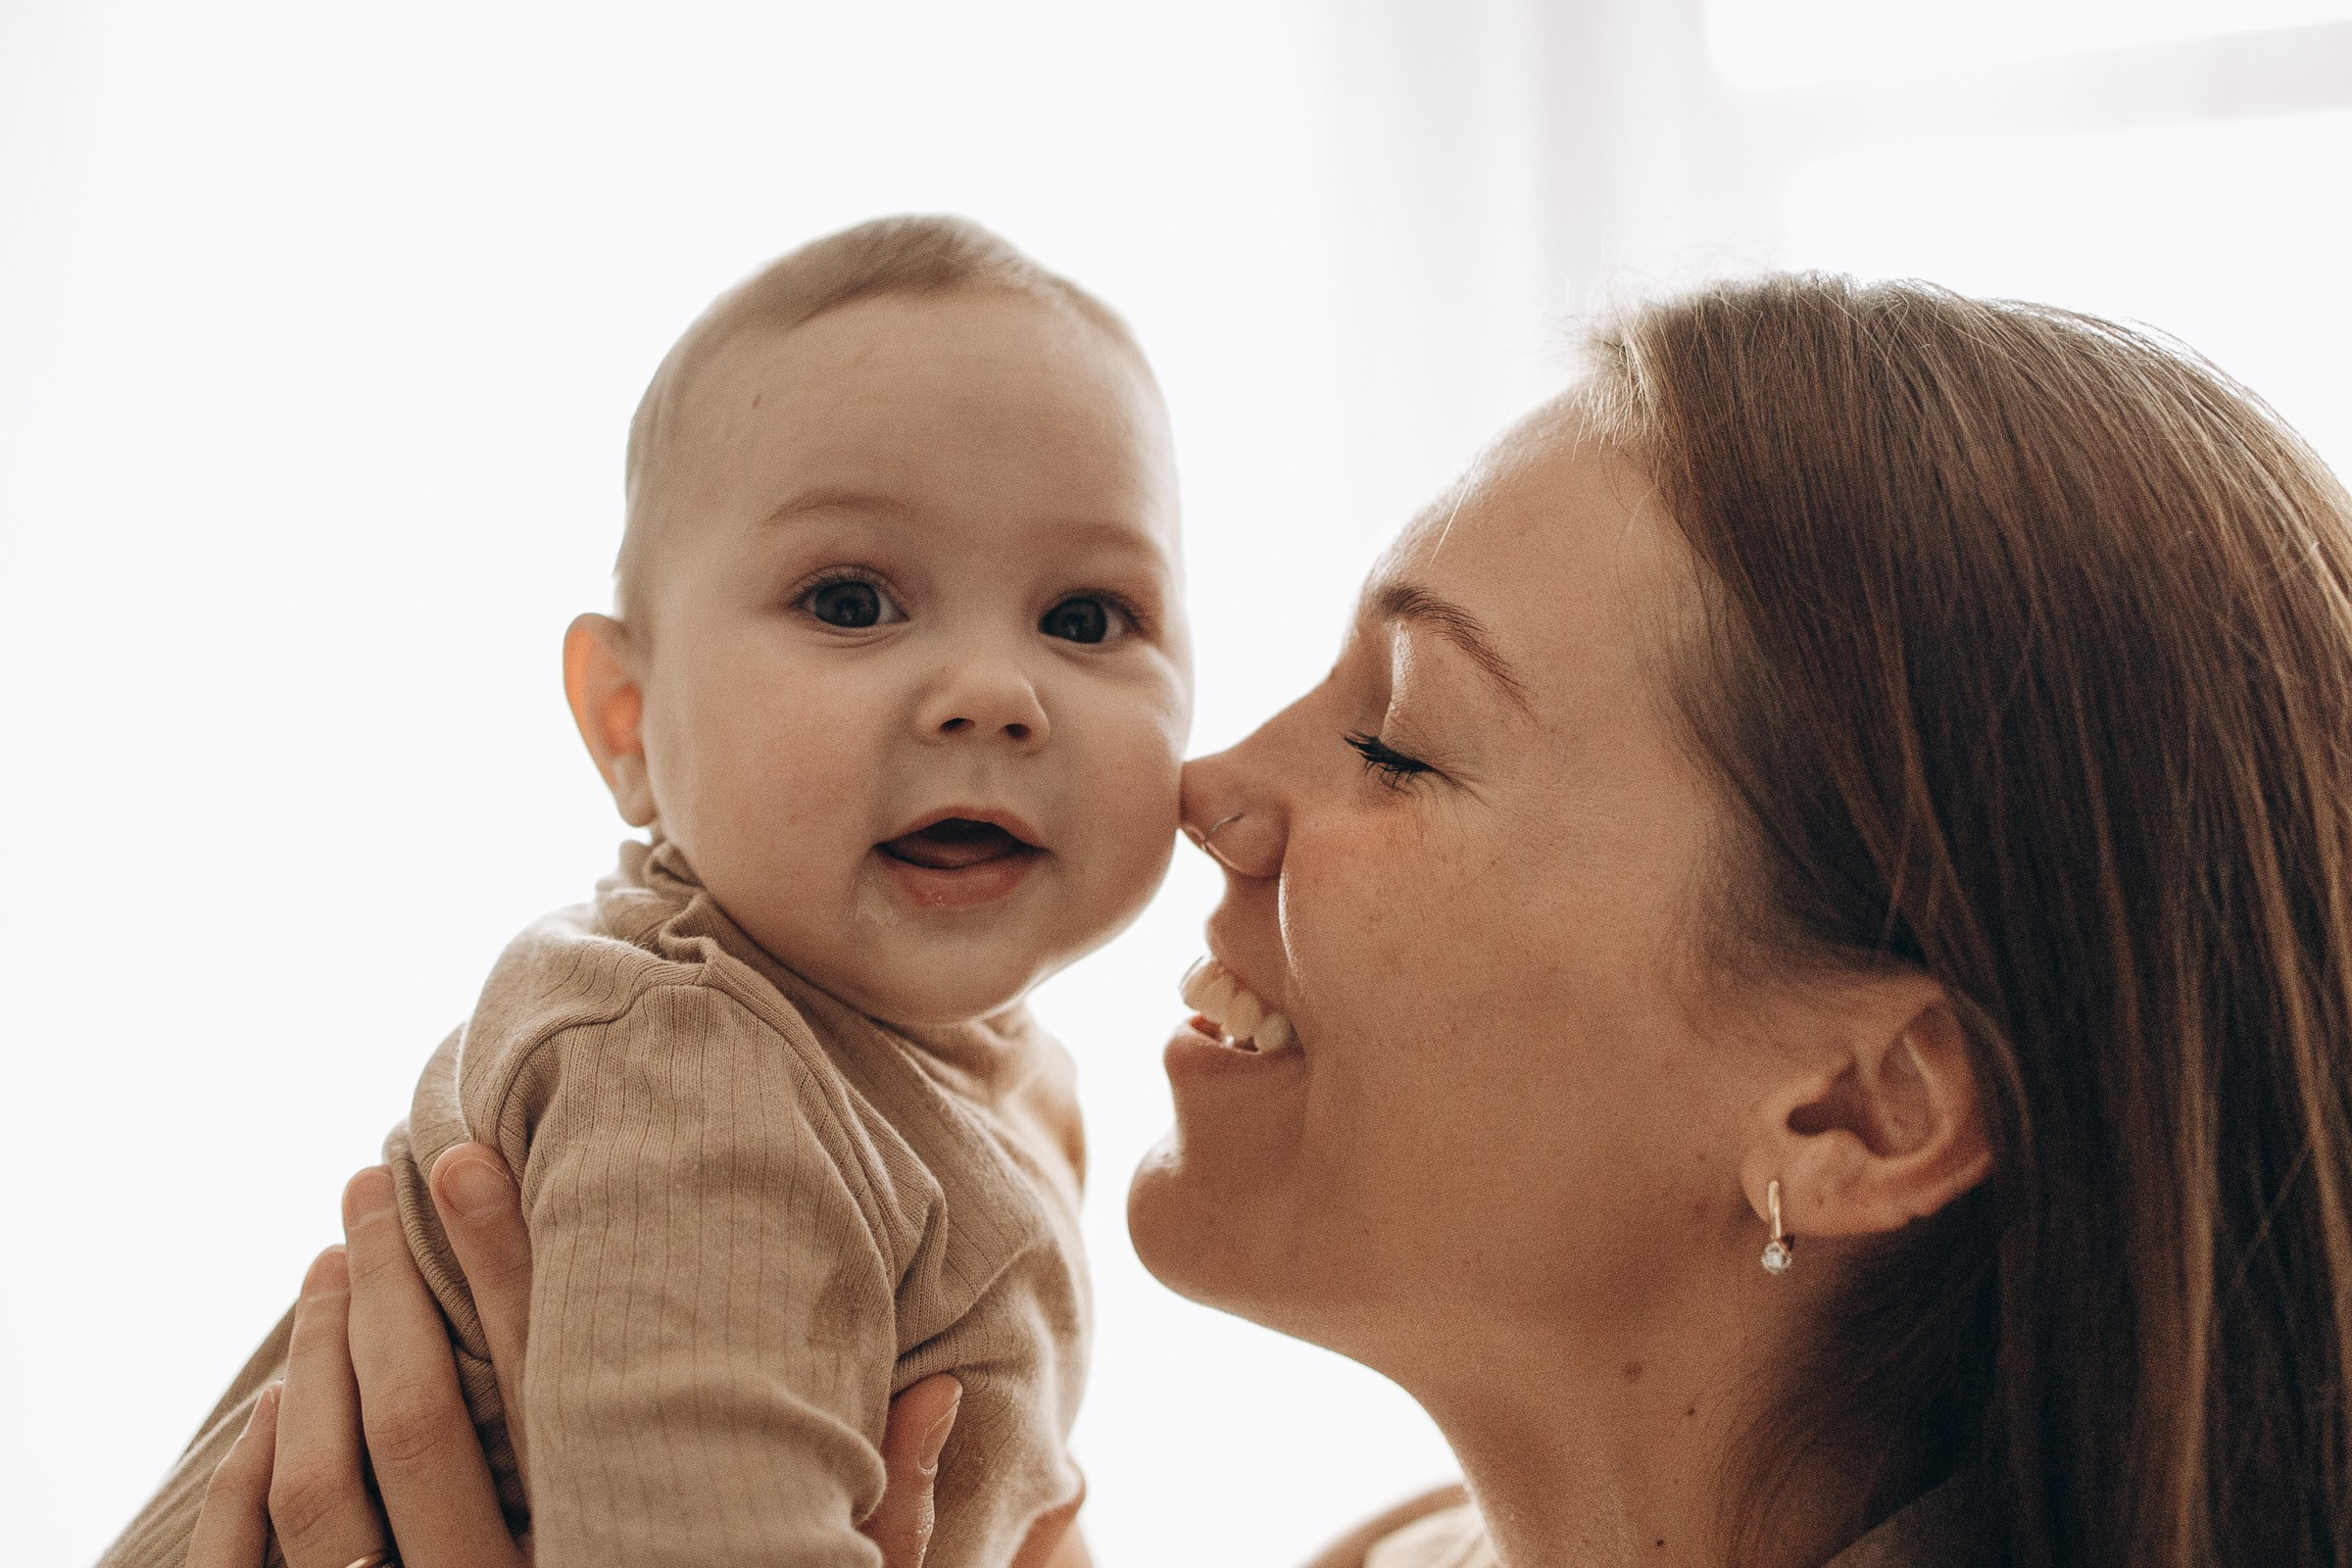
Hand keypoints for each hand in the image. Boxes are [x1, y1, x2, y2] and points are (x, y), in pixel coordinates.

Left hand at [184, 1146, 969, 1567]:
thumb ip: (897, 1523)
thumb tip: (940, 1390)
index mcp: (622, 1558)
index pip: (551, 1383)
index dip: (504, 1261)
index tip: (459, 1157)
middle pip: (411, 1419)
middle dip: (384, 1284)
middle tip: (367, 1181)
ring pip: (323, 1490)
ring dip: (316, 1363)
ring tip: (329, 1263)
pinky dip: (255, 1482)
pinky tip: (277, 1406)